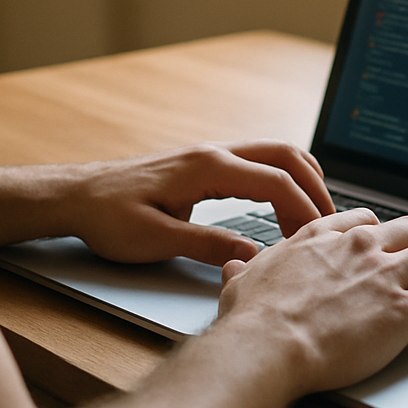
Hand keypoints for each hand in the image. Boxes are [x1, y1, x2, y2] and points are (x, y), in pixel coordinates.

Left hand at [62, 140, 333, 265]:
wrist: (77, 197)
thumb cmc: (108, 217)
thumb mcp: (156, 240)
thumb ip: (207, 245)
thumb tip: (252, 254)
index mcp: (207, 168)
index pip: (275, 181)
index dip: (304, 210)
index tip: (319, 240)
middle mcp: (213, 153)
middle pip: (286, 155)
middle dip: (315, 188)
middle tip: (330, 225)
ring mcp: (210, 155)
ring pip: (274, 153)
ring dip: (301, 180)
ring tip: (313, 218)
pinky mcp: (204, 165)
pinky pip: (257, 162)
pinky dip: (282, 178)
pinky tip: (284, 205)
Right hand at [215, 209, 407, 394]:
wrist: (268, 346)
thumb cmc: (252, 319)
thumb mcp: (242, 281)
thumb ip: (245, 269)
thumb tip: (234, 264)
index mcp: (323, 237)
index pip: (366, 220)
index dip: (383, 233)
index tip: (389, 246)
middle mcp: (360, 248)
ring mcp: (385, 275)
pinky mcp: (404, 309)